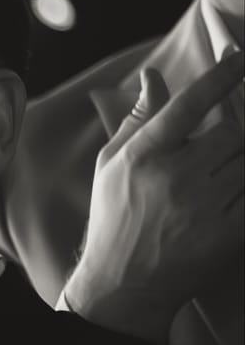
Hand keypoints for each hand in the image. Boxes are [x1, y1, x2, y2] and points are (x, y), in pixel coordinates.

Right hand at [65, 50, 243, 342]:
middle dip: (237, 134)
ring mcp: (203, 206)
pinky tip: (232, 192)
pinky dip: (244, 190)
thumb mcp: (112, 167)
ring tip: (220, 177)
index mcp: (143, 157)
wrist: (123, 286)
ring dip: (240, 164)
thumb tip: (153, 77)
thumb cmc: (115, 220)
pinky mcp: (227, 232)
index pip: (190, 104)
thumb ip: (137, 120)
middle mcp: (173, 178)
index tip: (239, 59)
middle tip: (227, 145)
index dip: (221, 77)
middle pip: (234, 132)